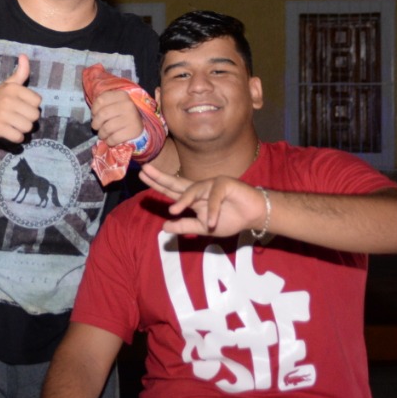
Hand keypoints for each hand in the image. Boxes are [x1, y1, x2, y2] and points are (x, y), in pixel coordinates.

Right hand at [0, 54, 39, 142]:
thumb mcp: (7, 85)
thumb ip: (20, 73)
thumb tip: (24, 55)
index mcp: (12, 88)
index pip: (37, 101)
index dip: (31, 105)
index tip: (20, 105)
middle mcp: (8, 100)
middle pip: (34, 116)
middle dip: (28, 119)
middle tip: (17, 117)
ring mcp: (2, 114)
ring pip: (28, 127)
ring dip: (22, 129)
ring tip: (13, 124)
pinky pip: (18, 137)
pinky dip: (16, 137)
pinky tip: (9, 132)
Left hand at [88, 89, 143, 145]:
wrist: (140, 125)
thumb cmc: (122, 114)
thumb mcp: (115, 104)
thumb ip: (104, 105)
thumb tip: (93, 116)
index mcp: (121, 95)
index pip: (100, 100)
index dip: (94, 110)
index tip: (95, 115)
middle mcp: (128, 105)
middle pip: (102, 114)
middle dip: (96, 123)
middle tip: (96, 127)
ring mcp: (131, 118)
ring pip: (107, 128)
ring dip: (101, 134)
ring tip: (103, 134)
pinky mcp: (133, 131)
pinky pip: (114, 138)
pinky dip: (109, 141)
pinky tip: (110, 140)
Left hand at [139, 165, 267, 237]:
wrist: (253, 216)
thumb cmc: (230, 219)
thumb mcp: (203, 228)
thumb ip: (185, 226)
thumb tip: (163, 227)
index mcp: (193, 198)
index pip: (171, 191)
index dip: (157, 184)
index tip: (142, 177)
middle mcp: (199, 188)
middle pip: (176, 182)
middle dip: (160, 177)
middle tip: (145, 170)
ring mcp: (211, 184)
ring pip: (193, 190)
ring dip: (184, 201)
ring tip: (173, 210)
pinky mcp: (224, 184)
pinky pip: (214, 197)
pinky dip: (212, 210)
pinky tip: (211, 222)